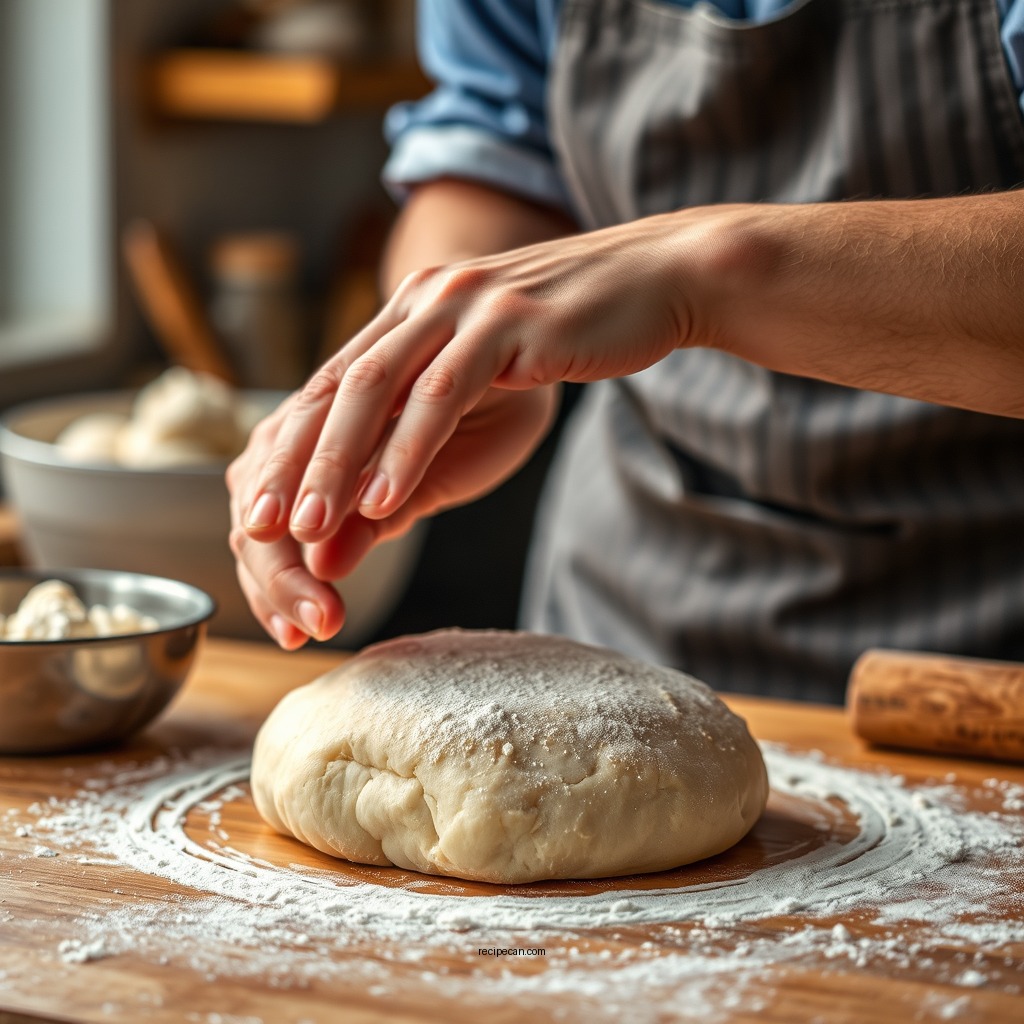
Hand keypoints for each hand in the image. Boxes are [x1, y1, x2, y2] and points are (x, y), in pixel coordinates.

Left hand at [229, 211, 697, 645]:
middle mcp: (425, 300)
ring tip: (310, 527)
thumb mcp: (488, 397)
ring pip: (379, 389)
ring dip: (338, 463)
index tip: (256, 512)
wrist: (656, 282)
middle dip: (293, 461)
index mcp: (413, 311)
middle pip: (338, 387)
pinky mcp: (506, 323)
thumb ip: (423, 454)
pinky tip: (387, 500)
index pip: (332, 386)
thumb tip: (362, 523)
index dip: (288, 450)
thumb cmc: (573, 340)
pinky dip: (408, 449)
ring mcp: (464, 306)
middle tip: (257, 525)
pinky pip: (443, 393)